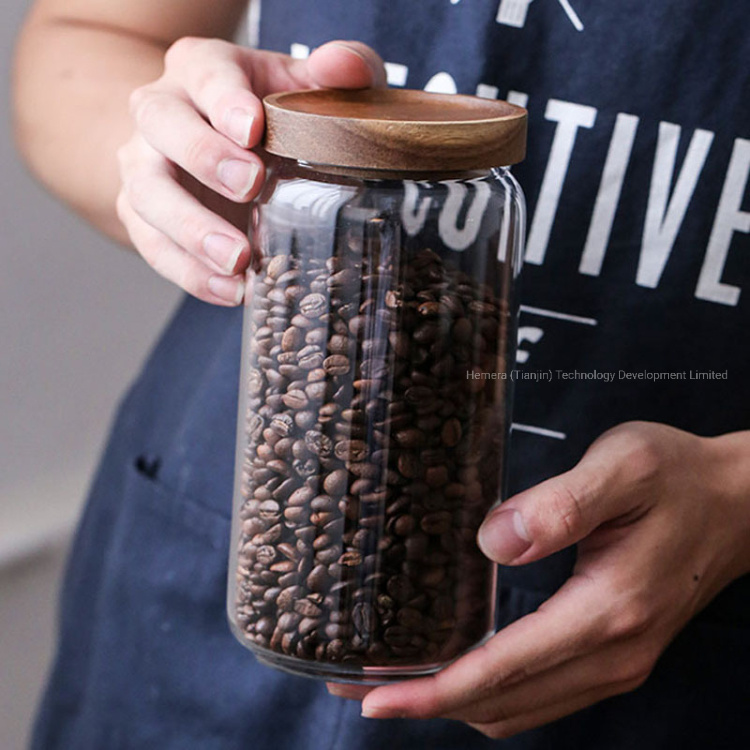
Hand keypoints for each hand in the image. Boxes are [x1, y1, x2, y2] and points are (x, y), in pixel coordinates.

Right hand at [116, 39, 384, 304]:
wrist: (209, 144)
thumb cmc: (266, 113)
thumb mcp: (302, 85)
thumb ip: (335, 71)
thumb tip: (346, 67)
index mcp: (201, 69)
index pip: (205, 74)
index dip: (225, 100)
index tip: (253, 128)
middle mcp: (160, 111)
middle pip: (162, 124)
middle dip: (204, 157)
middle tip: (249, 188)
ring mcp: (143, 165)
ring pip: (148, 193)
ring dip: (191, 230)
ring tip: (237, 260)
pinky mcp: (142, 215)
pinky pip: (153, 246)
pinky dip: (190, 273)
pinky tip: (231, 290)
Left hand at [329, 421, 749, 737]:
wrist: (738, 502)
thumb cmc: (677, 478)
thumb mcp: (623, 469)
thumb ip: (561, 506)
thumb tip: (494, 541)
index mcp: (607, 611)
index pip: (504, 669)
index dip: (434, 689)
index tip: (374, 697)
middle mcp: (612, 654)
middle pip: (503, 702)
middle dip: (428, 702)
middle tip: (360, 687)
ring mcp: (617, 662)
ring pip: (520, 710)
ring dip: (456, 703)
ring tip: (398, 684)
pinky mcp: (615, 654)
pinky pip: (542, 695)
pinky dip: (493, 694)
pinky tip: (462, 672)